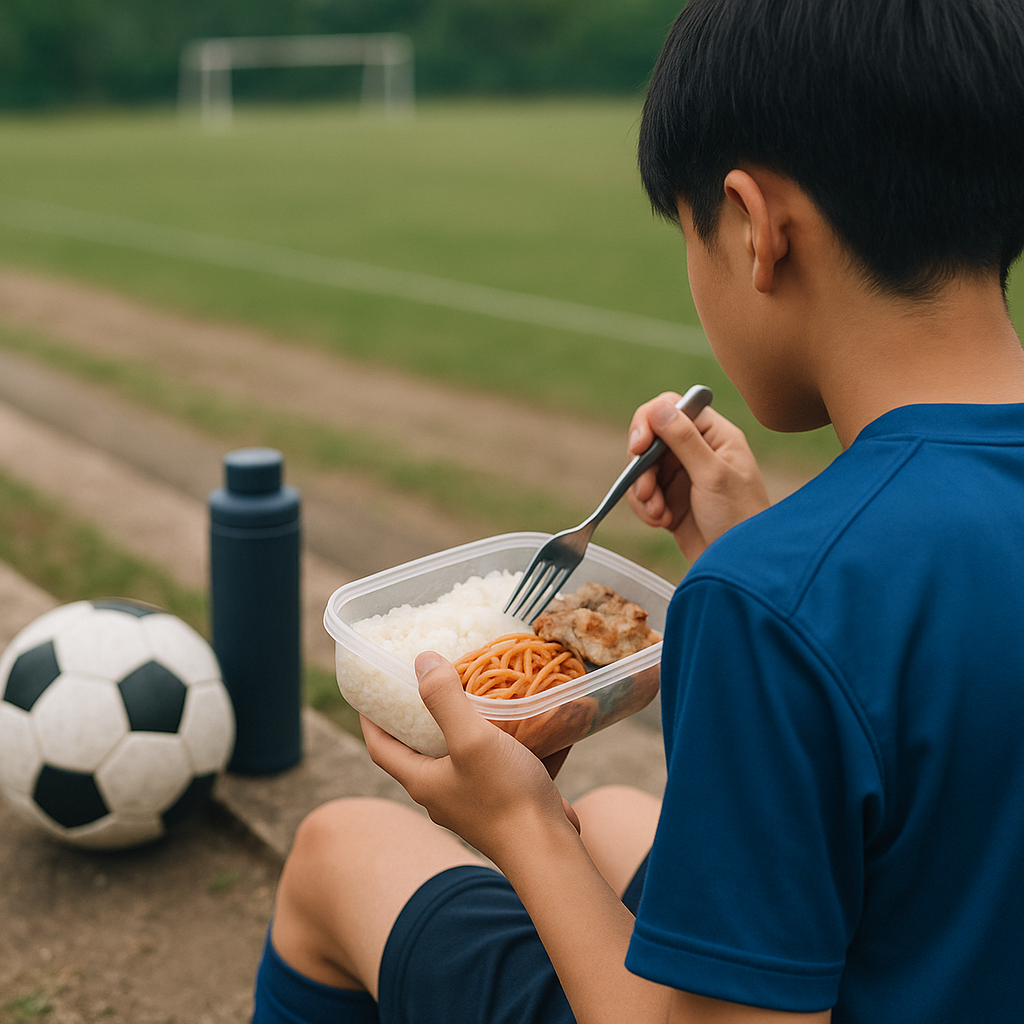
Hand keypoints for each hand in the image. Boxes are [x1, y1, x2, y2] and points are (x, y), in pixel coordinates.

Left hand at [362, 652, 579, 860]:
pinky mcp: (504, 803)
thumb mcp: (471, 739)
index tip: (370, 690)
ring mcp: (474, 801)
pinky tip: (528, 721)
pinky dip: (509, 742)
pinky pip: (500, 764)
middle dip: (423, 716)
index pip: (380, 747)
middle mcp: (442, 794)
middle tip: (432, 681)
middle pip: (420, 750)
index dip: (370, 718)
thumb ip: (445, 700)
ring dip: (469, 726)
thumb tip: (422, 661)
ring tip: (480, 693)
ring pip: (463, 755)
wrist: (549, 851)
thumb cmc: (505, 796)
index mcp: (423, 781)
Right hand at [626, 393, 769, 562]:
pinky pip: (643, 494)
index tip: (638, 446)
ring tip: (658, 514)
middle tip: (647, 491)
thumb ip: (684, 440)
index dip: (649, 421)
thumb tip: (658, 407)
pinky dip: (646, 508)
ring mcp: (683, 476)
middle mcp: (698, 450)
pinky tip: (662, 522)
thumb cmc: (740, 519)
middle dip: (643, 467)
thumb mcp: (712, 476)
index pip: (673, 408)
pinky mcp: (671, 500)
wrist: (740, 568)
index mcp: (715, 435)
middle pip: (651, 439)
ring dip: (643, 492)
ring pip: (643, 469)